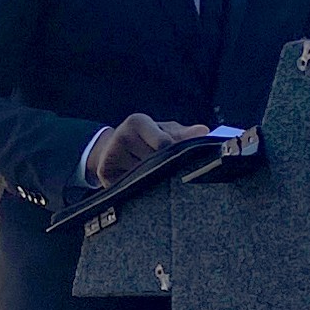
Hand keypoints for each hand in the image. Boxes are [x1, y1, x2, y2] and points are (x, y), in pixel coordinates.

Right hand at [90, 113, 209, 183]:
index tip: (177, 158)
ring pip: (143, 175)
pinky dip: (141, 188)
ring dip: (152, 179)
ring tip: (152, 173)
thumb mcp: (165, 131)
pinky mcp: (105, 173)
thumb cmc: (147, 138)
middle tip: (166, 168)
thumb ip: (184, 134)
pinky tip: (141, 182)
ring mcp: (111, 154)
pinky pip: (130, 187)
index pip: (163, 143)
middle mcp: (122, 135)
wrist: (112, 148)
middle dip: (164, 167)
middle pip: (154, 161)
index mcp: (137, 121)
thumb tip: (205, 132)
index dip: (173, 154)